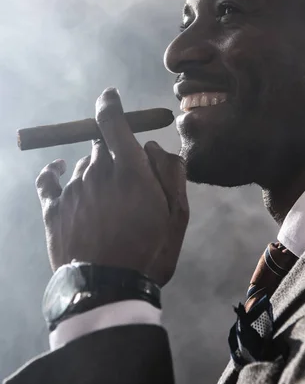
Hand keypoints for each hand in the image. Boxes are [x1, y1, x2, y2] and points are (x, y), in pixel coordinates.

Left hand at [35, 88, 188, 286]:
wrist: (108, 288)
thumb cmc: (149, 251)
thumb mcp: (177, 215)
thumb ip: (170, 173)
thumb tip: (153, 146)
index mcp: (130, 169)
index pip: (113, 120)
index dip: (110, 103)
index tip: (111, 96)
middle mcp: (97, 171)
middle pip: (100, 144)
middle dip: (113, 152)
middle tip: (126, 178)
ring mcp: (73, 189)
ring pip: (82, 164)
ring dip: (94, 169)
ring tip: (106, 198)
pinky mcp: (53, 209)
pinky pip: (49, 178)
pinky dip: (54, 170)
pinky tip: (58, 167)